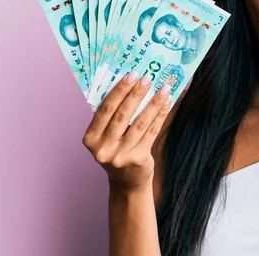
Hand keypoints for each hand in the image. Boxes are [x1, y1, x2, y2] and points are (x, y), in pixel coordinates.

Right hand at [82, 72, 172, 191]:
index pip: (105, 110)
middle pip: (122, 115)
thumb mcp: (107, 137)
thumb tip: (132, 84)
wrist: (126, 182)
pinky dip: (160, 115)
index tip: (131, 75)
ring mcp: (120, 156)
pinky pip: (152, 132)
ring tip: (164, 88)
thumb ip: (113, 116)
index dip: (119, 91)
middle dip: (136, 94)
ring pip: (140, 123)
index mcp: (90, 139)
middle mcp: (103, 149)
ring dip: (154, 103)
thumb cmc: (117, 151)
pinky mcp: (137, 159)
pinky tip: (167, 103)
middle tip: (148, 78)